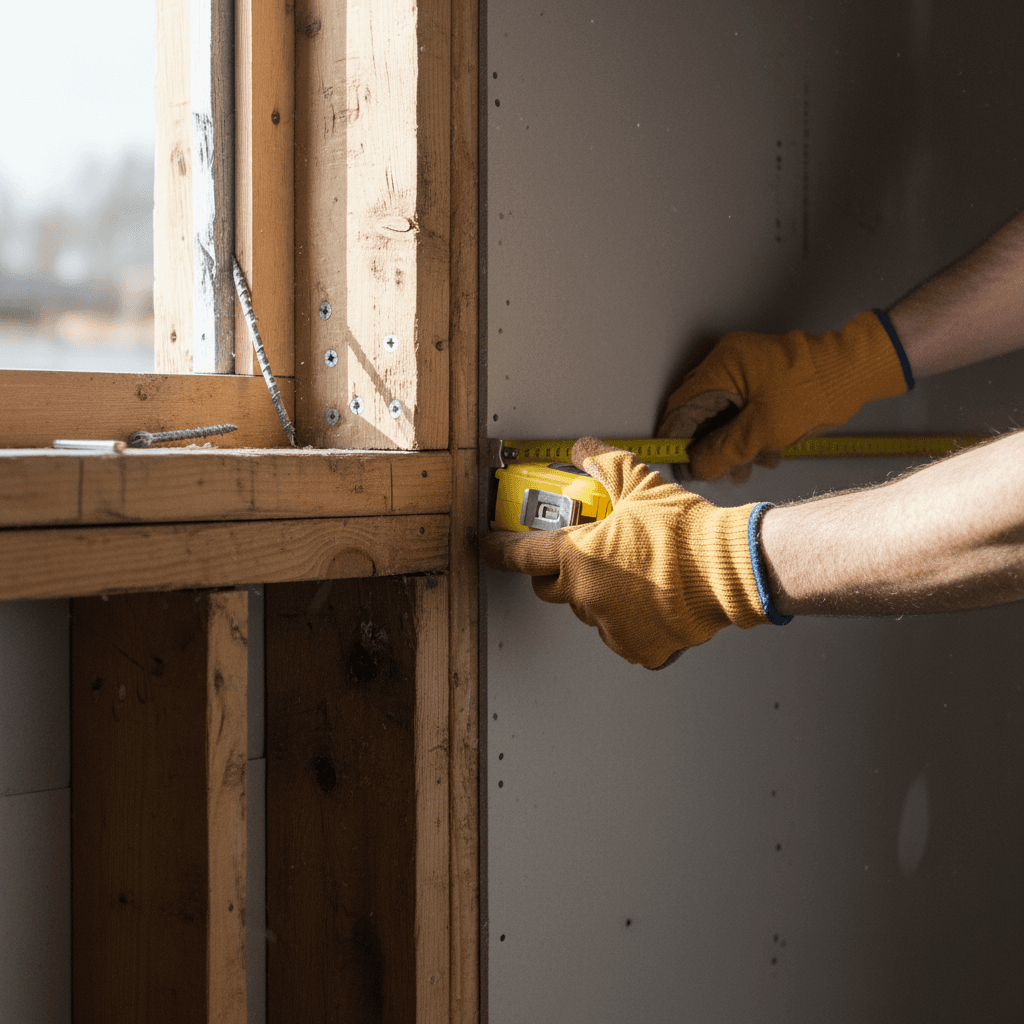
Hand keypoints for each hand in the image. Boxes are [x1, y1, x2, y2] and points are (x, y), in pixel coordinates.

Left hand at [482, 438, 770, 668]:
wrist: (729, 568)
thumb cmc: (686, 532)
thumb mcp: (639, 485)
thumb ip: (604, 464)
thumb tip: (584, 449)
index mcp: (579, 558)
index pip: (522, 555)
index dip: (499, 549)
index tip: (486, 546)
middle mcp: (588, 597)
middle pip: (551, 588)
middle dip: (558, 572)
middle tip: (583, 554)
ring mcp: (612, 627)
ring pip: (589, 611)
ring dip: (599, 595)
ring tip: (632, 574)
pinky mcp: (639, 647)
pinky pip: (621, 635)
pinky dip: (629, 620)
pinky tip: (651, 599)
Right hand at [657, 310, 910, 482]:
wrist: (858, 372)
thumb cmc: (813, 393)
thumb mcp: (762, 431)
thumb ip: (722, 452)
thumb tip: (694, 467)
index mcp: (722, 366)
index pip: (683, 407)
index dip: (677, 440)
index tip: (681, 467)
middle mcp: (728, 362)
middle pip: (702, 412)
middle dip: (711, 447)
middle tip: (720, 474)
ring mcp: (746, 368)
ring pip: (724, 413)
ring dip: (733, 444)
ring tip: (748, 470)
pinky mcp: (762, 377)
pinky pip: (743, 407)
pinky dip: (749, 431)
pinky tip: (766, 454)